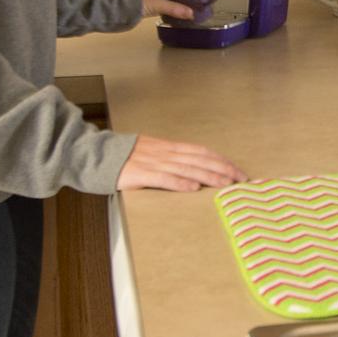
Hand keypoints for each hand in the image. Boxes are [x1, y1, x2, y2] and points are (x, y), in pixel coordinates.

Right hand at [115, 135, 246, 192]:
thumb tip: (194, 170)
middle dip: (223, 169)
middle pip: (200, 159)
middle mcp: (165, 153)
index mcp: (169, 147)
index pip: (202, 152)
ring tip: (225, 185)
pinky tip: (193, 189)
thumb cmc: (126, 156)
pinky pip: (163, 178)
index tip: (238, 170)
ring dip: (208, 177)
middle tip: (241, 180)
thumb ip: (172, 158)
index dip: (222, 160)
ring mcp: (153, 162)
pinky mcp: (139, 174)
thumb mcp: (153, 151)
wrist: (96, 154)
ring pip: (187, 169)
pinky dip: (180, 183)